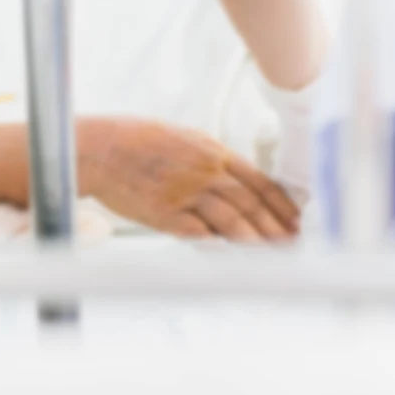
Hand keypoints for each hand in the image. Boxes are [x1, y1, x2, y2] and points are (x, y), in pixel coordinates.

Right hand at [79, 118, 298, 241]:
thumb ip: (209, 157)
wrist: (100, 149)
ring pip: (233, 222)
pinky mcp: (167, 214)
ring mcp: (187, 194)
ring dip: (256, 242)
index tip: (294, 219)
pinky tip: (235, 258)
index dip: (281, 204)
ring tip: (273, 257)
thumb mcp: (182, 137)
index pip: (260, 181)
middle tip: (293, 244)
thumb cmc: (135, 140)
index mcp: (213, 151)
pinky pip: (201, 235)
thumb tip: (232, 178)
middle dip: (276, 227)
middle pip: (252, 204)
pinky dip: (220, 248)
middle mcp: (206, 171)